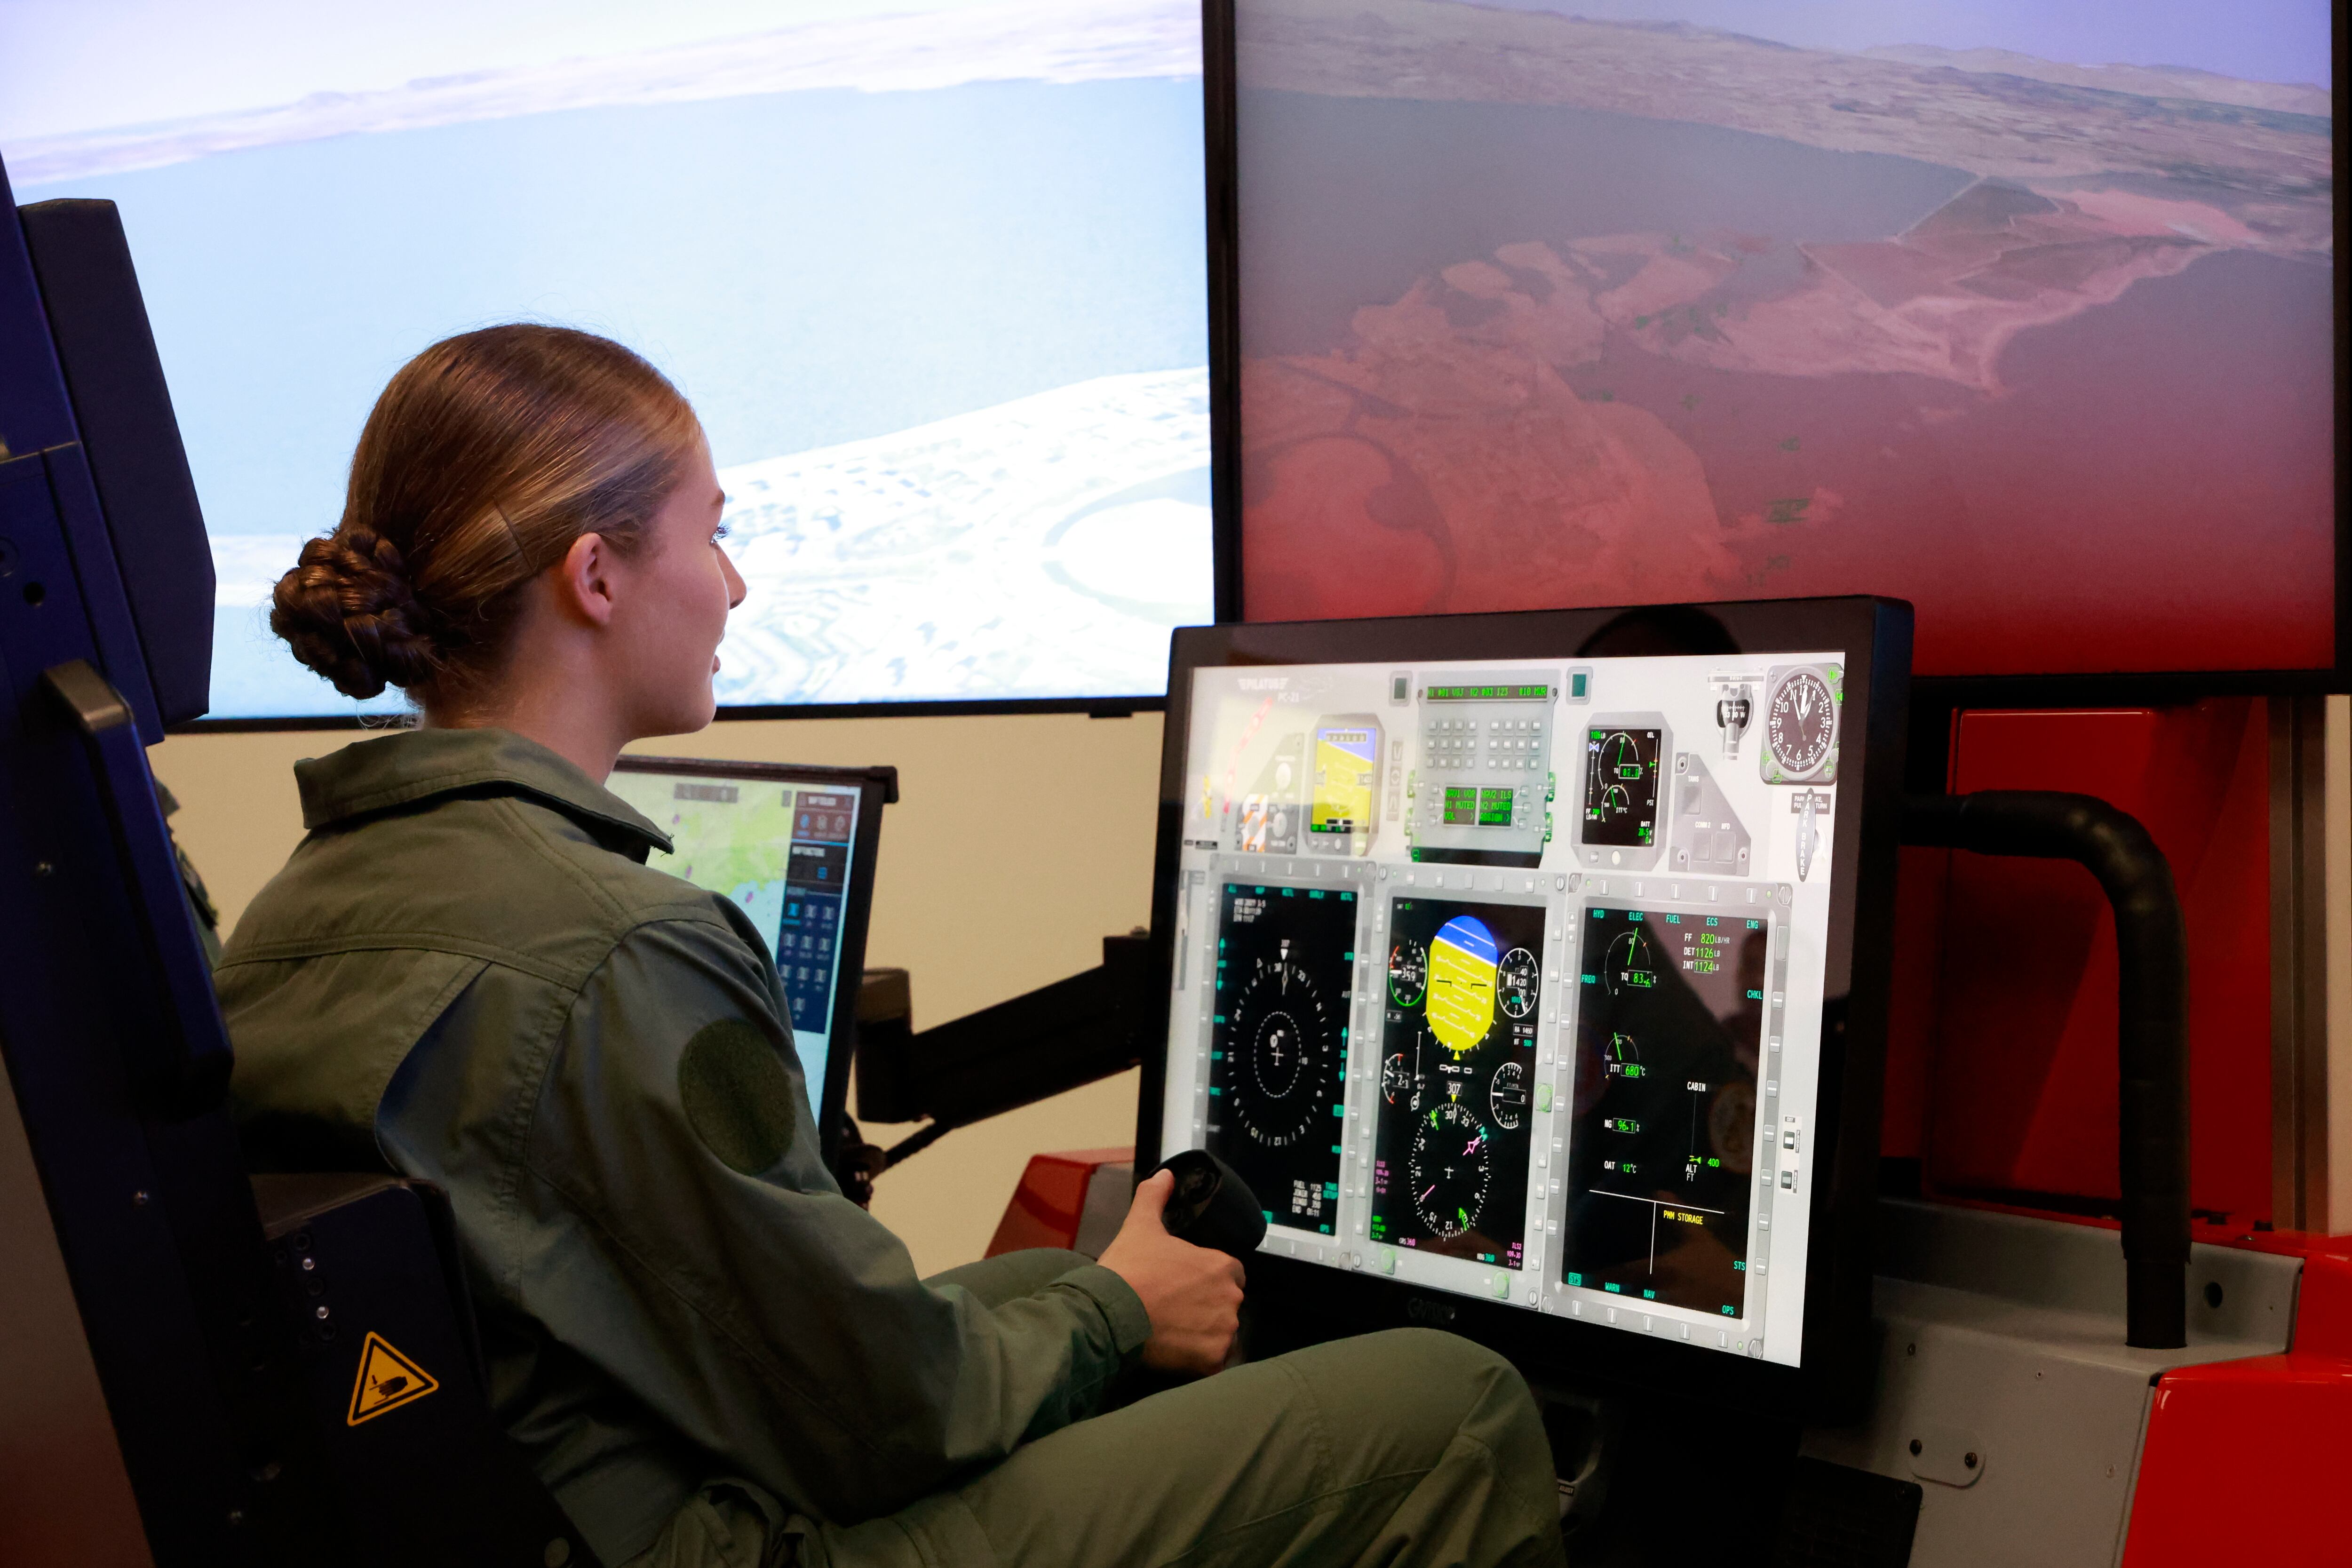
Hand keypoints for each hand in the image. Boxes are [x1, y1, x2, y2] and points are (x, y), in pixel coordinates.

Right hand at [1095, 1169, 1244, 1374]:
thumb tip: (1166, 1174)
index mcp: (1220, 1265)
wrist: (1109, 1312)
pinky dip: (1198, 1360)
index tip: (1185, 1286)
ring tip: (1172, 1332)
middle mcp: (1230, 1298)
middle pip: (1226, 1304)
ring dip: (1203, 1334)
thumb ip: (1155, 1196)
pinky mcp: (1211, 1360)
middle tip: (1174, 1310)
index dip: (1208, 1279)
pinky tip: (1174, 1351)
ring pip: (1221, 1334)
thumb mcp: (1140, 1225)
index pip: (1230, 1273)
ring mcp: (1223, 1330)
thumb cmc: (1128, 1268)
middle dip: (1207, 1307)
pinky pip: (1213, 1362)